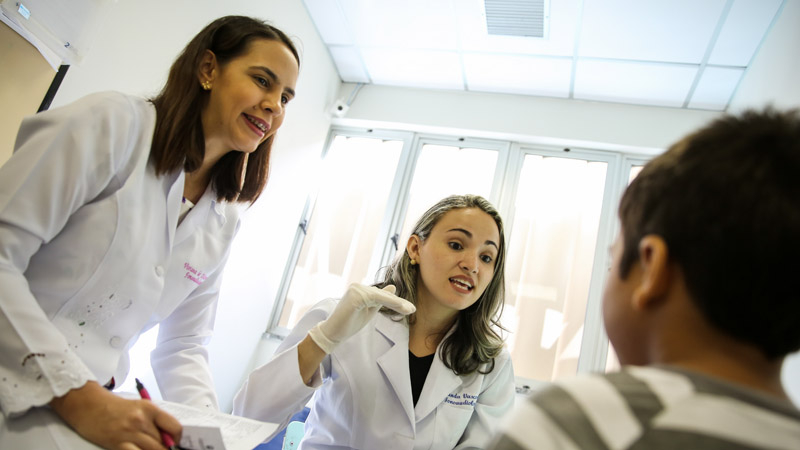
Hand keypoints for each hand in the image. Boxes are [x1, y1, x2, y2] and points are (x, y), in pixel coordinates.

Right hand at [49, 380, 181, 449]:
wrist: (88, 405)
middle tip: (163, 449)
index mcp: (150, 409)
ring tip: (149, 448)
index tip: (175, 444)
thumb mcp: (139, 408)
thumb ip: (154, 421)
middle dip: (165, 449)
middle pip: (164, 443)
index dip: (177, 439)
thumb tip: (169, 438)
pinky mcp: (118, 444)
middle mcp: (142, 420)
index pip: (175, 427)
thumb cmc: (114, 407)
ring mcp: (129, 432)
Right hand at [308, 283, 414, 352]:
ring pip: (382, 296)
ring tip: (409, 310)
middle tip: (412, 309)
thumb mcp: (369, 310)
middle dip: (399, 303)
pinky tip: (401, 307)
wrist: (333, 333)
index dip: (396, 301)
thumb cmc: (349, 323)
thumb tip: (393, 287)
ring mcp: (356, 289)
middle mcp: (357, 286)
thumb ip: (380, 299)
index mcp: (360, 289)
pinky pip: (376, 298)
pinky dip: (389, 302)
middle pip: (383, 294)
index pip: (381, 294)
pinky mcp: (355, 296)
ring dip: (397, 303)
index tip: (410, 308)